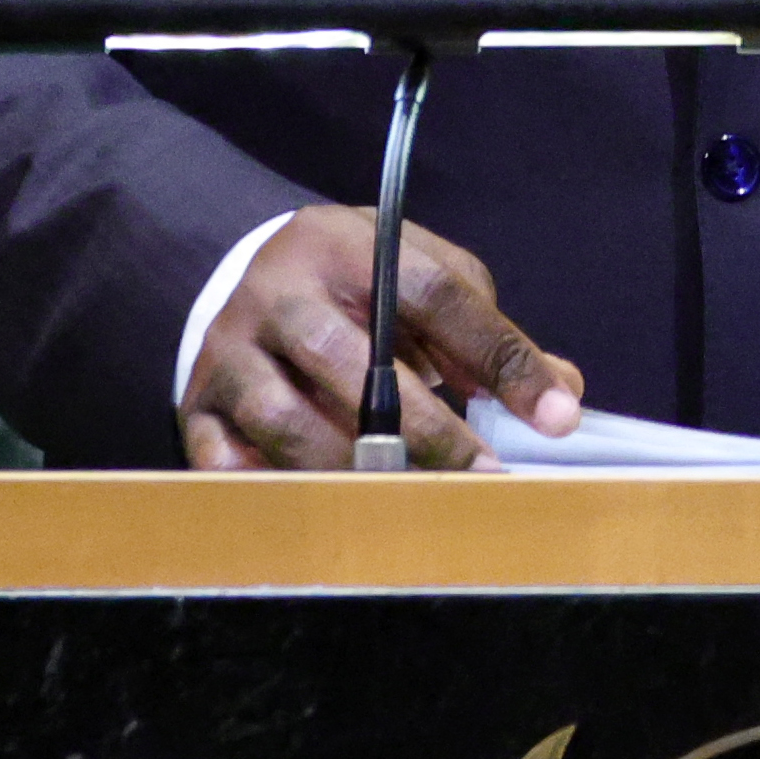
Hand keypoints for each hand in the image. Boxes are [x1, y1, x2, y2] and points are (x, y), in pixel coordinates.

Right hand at [181, 207, 585, 469]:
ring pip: (288, 420)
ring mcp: (230, 347)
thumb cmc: (355, 283)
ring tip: (410, 506)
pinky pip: (221, 458)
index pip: (438, 295)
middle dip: (430, 434)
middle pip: (357, 365)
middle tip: (486, 480)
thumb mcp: (421, 278)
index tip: (556, 417)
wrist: (242, 264)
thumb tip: (561, 397)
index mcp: (350, 246)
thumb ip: (486, 335)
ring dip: (354, 470)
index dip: (501, 357)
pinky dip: (266, 489)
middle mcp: (281, 291)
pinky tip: (315, 511)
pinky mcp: (197, 399)